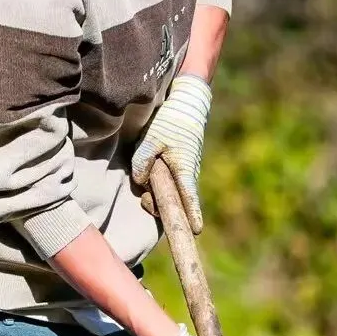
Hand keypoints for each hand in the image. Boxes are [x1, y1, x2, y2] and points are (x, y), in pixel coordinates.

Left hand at [131, 74, 211, 233]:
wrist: (186, 105)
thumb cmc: (170, 121)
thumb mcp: (151, 139)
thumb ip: (142, 162)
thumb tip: (140, 182)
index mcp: (184, 170)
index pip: (189, 199)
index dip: (192, 215)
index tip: (196, 230)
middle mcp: (188, 175)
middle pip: (173, 202)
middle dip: (158, 205)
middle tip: (146, 197)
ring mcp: (185, 172)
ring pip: (169, 193)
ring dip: (155, 191)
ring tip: (148, 171)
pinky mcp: (180, 168)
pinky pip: (169, 183)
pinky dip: (158, 182)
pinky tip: (152, 170)